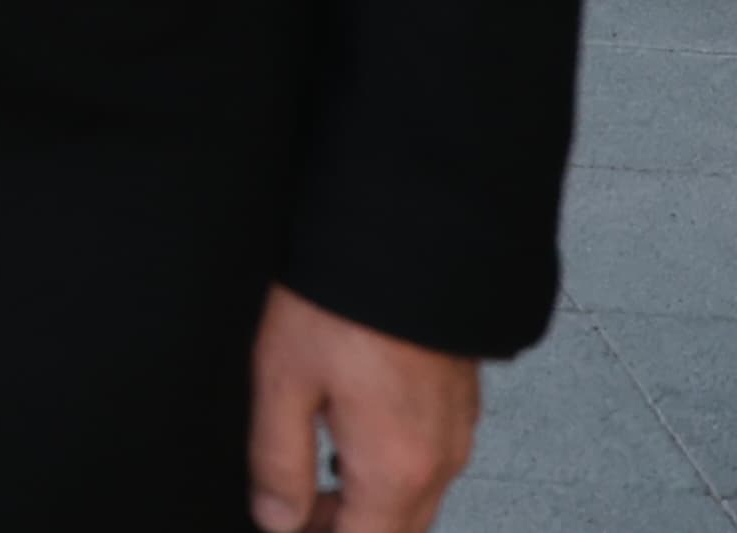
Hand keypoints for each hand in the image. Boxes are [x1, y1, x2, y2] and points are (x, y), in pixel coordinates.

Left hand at [246, 285, 478, 532]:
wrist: (408, 234)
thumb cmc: (343, 300)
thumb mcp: (283, 381)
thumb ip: (278, 463)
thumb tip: (277, 519)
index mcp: (396, 468)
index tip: (286, 526)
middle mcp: (440, 460)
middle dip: (343, 530)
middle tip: (294, 510)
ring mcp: (458, 431)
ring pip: (415, 501)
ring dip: (367, 505)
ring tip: (311, 481)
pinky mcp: (460, 402)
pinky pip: (430, 462)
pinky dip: (390, 471)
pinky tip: (349, 440)